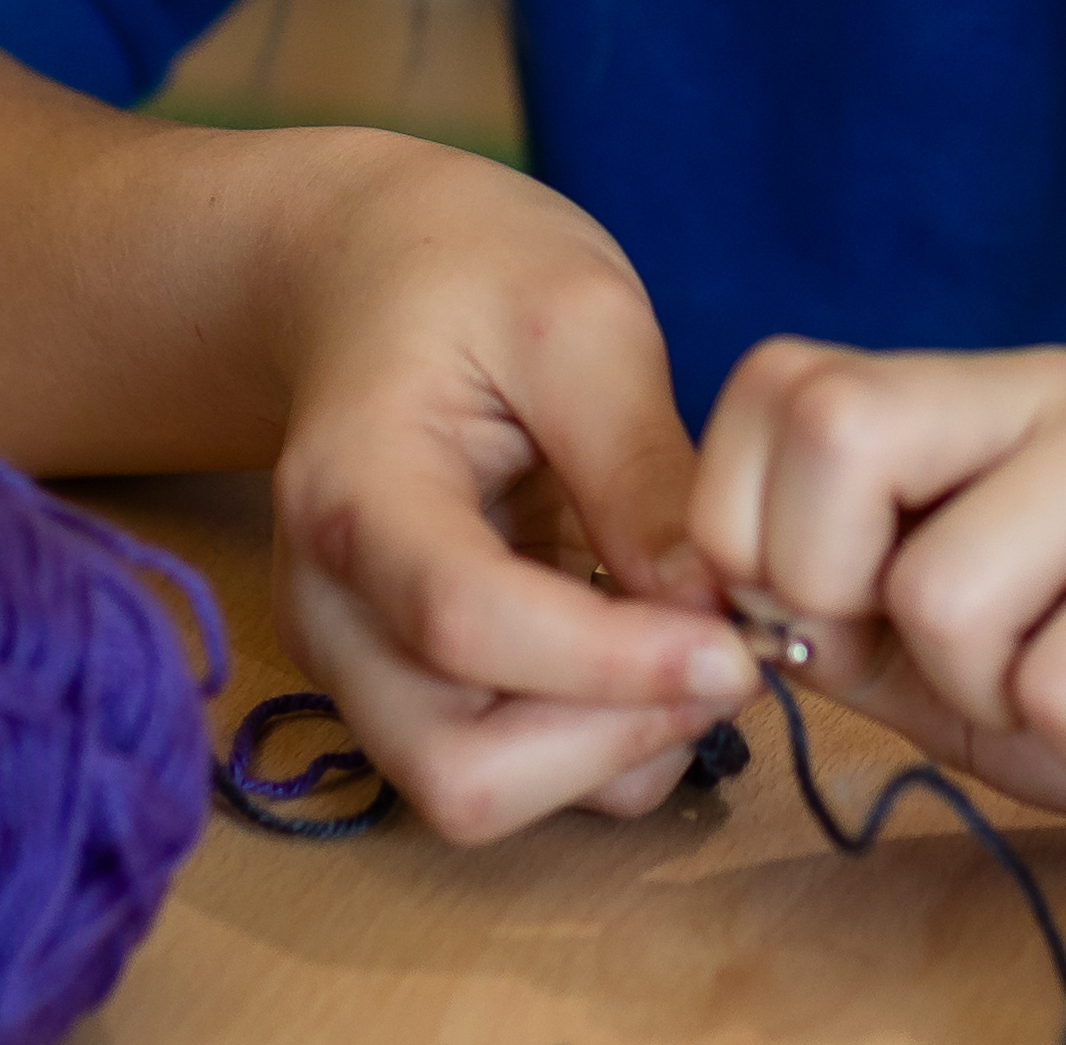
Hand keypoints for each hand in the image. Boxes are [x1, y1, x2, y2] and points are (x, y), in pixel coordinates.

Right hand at [265, 147, 762, 841]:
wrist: (365, 272)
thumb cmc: (468, 271)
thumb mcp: (579, 319)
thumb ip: (641, 466)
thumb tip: (716, 605)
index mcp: (350, 490)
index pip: (464, 622)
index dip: (609, 661)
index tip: (738, 647)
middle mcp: (327, 606)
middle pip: (457, 766)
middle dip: (613, 738)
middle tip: (733, 659)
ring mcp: (351, 661)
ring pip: (476, 793)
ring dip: (611, 751)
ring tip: (701, 648)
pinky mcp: (395, 686)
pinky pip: (497, 770)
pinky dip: (592, 745)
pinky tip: (651, 652)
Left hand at [687, 339, 1065, 834]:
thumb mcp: (965, 655)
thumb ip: (841, 609)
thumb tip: (707, 588)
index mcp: (987, 395)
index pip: (779, 383)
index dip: (749, 527)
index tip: (828, 625)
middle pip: (835, 432)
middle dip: (839, 594)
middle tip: (950, 663)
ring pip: (944, 590)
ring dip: (997, 697)